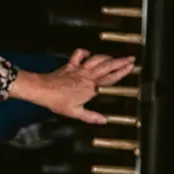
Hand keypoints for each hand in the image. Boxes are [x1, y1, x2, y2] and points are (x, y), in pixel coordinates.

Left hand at [11, 49, 135, 123]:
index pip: (110, 79)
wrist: (43, 89)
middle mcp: (87, 76)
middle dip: (120, 61)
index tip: (131, 67)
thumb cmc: (57, 101)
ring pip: (96, 59)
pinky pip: (79, 55)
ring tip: (114, 57)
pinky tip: (88, 53)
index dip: (122, 72)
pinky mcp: (70, 65)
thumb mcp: (75, 112)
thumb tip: (103, 120)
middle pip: (107, 66)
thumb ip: (91, 117)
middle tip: (131, 58)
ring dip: (107, 57)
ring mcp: (78, 69)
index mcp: (91, 88)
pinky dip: (84, 52)